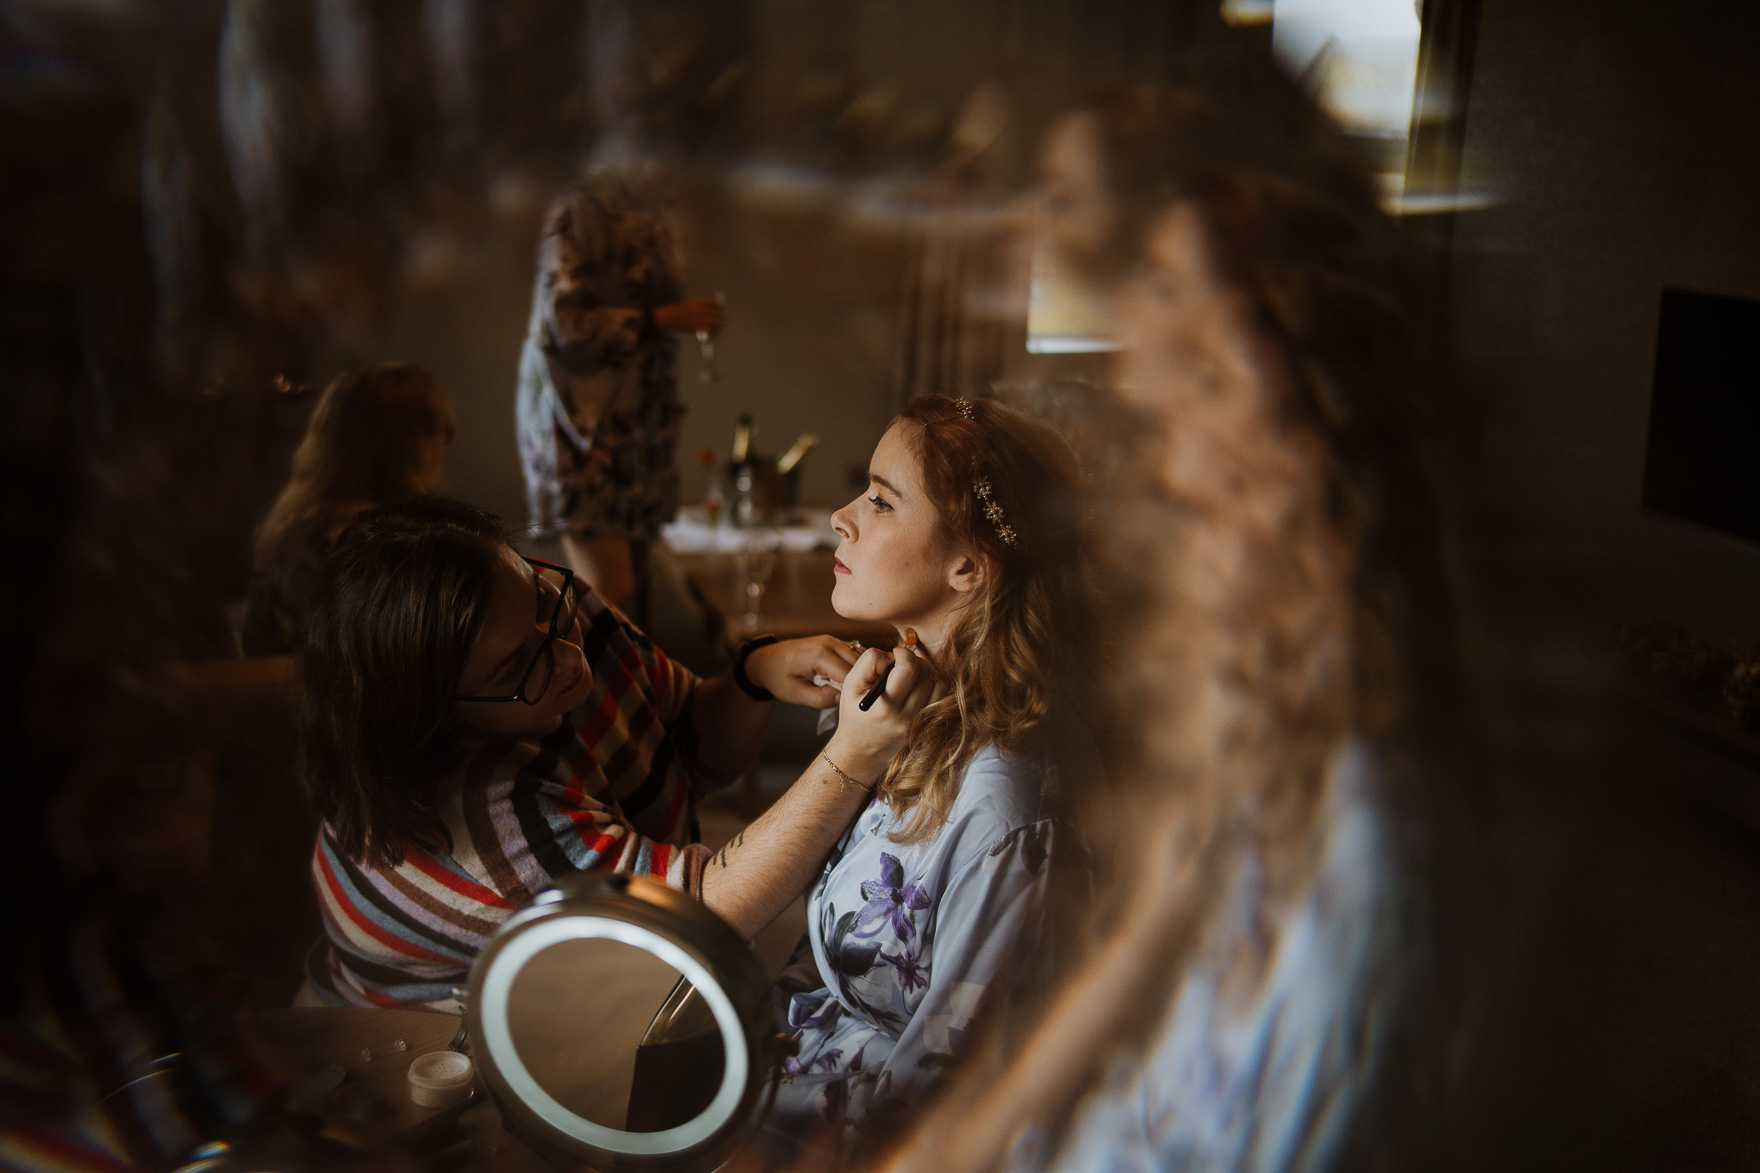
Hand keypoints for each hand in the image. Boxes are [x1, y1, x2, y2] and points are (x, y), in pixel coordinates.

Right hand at [653, 298, 724, 334]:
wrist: (668, 318)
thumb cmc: (679, 313)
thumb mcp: (689, 305)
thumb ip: (700, 306)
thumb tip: (714, 309)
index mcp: (696, 302)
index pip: (713, 303)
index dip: (719, 307)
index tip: (722, 310)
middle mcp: (697, 309)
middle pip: (715, 313)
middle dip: (721, 317)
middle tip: (723, 320)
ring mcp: (696, 318)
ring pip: (714, 322)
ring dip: (719, 326)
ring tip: (720, 329)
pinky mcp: (695, 327)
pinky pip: (708, 330)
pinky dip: (713, 333)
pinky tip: (714, 334)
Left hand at [744, 635, 859, 707]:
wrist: (766, 660)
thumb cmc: (777, 677)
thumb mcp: (795, 694)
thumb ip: (819, 699)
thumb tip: (842, 699)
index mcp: (820, 654)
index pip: (851, 675)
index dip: (854, 691)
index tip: (850, 703)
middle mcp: (829, 642)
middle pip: (860, 664)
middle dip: (859, 681)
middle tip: (850, 698)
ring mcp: (832, 639)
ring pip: (860, 658)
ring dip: (858, 673)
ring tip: (846, 689)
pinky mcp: (834, 641)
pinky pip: (854, 654)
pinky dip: (854, 667)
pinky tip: (844, 680)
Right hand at [824, 644, 942, 784]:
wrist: (862, 750)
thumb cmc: (855, 714)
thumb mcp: (850, 685)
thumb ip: (868, 662)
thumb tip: (892, 654)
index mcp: (884, 708)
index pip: (908, 668)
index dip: (902, 653)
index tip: (894, 655)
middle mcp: (905, 718)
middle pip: (926, 674)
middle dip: (915, 661)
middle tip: (902, 664)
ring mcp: (919, 724)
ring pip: (938, 684)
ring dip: (926, 672)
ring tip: (911, 674)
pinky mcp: (927, 726)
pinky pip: (941, 698)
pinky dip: (933, 685)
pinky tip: (919, 685)